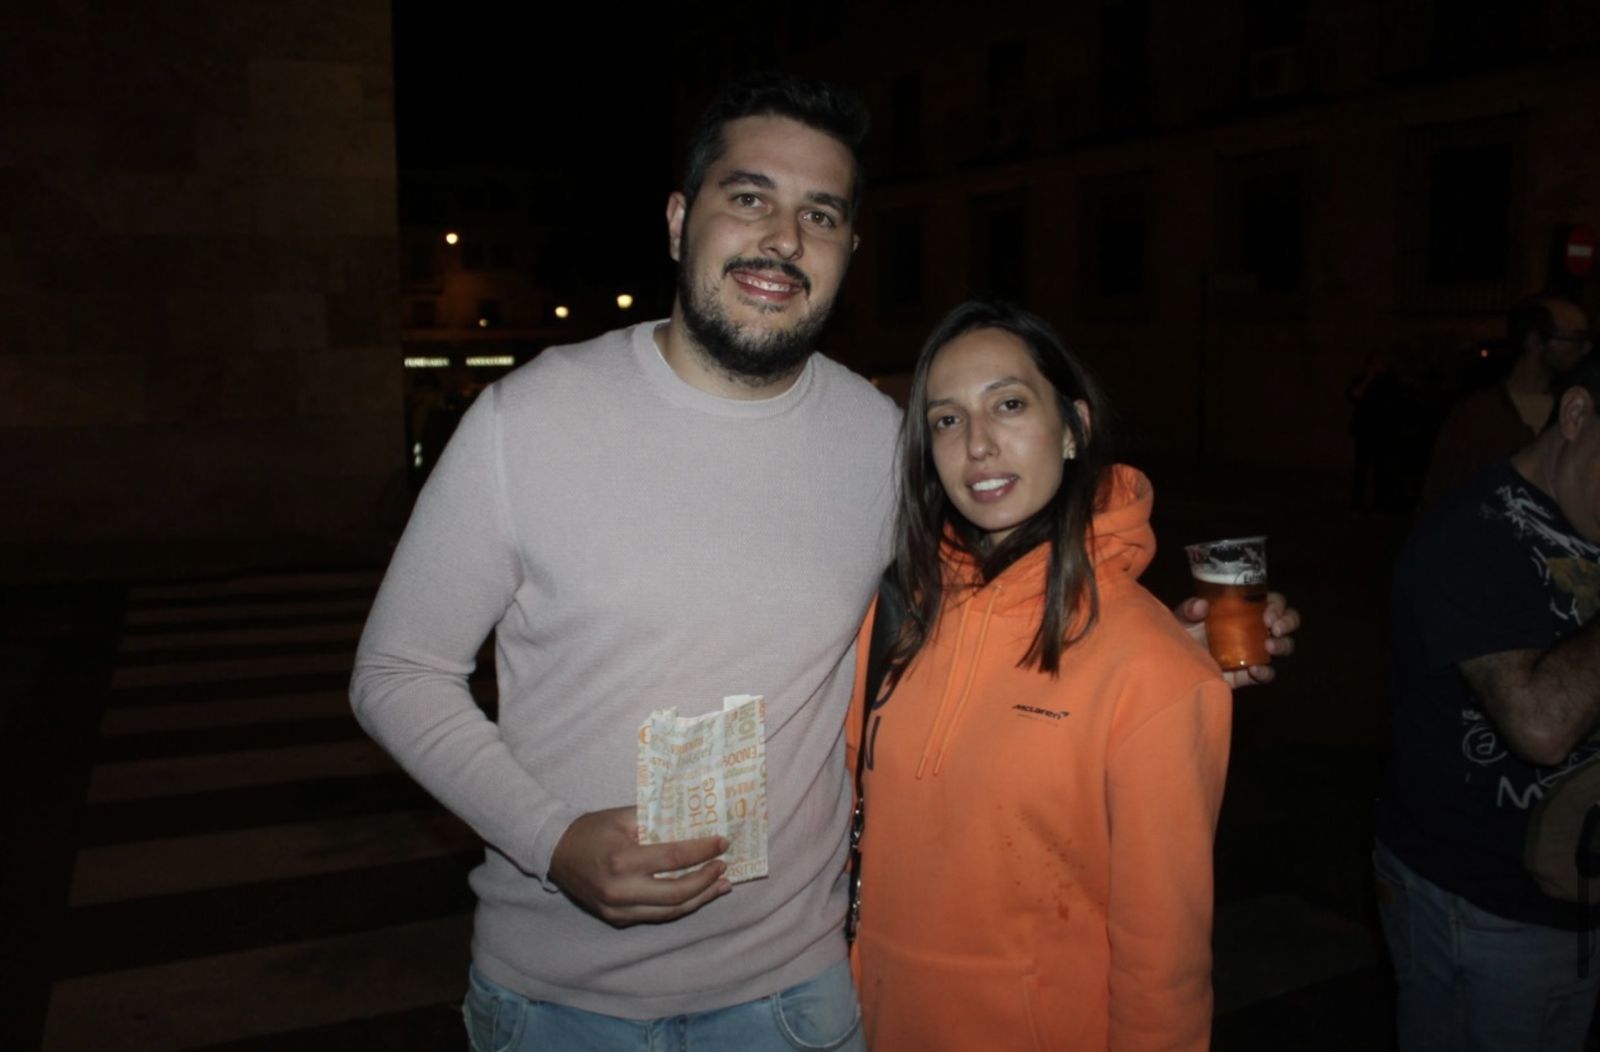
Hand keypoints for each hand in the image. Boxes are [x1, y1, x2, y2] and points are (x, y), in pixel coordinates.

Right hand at [548, 805, 730, 926]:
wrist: (556, 852)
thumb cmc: (592, 829)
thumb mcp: (623, 817)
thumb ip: (657, 821)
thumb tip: (695, 824)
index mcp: (623, 861)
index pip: (674, 859)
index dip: (703, 851)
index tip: (723, 843)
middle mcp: (621, 891)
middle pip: (677, 893)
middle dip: (706, 880)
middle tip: (724, 866)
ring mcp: (619, 910)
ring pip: (670, 911)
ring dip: (700, 899)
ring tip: (721, 885)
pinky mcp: (617, 919)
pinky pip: (656, 916)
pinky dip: (679, 906)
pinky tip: (696, 896)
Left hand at [1174, 591, 1299, 688]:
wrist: (1177, 666)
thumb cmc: (1183, 634)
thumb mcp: (1182, 618)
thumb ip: (1189, 610)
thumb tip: (1201, 606)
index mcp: (1245, 609)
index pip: (1272, 601)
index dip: (1277, 605)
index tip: (1267, 614)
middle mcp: (1255, 628)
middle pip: (1286, 621)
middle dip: (1287, 622)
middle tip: (1275, 628)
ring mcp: (1255, 651)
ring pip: (1283, 646)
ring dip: (1282, 645)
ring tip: (1269, 646)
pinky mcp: (1250, 674)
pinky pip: (1267, 674)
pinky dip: (1265, 672)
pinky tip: (1254, 670)